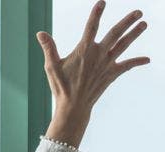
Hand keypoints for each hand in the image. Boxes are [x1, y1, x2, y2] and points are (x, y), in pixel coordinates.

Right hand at [38, 1, 150, 146]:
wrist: (73, 106)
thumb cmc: (61, 86)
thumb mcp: (51, 66)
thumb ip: (49, 47)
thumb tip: (40, 33)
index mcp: (84, 51)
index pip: (91, 27)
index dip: (96, 14)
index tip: (102, 3)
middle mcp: (98, 55)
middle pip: (116, 34)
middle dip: (127, 22)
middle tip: (139, 12)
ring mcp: (107, 64)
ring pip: (124, 45)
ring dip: (134, 34)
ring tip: (144, 24)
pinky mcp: (111, 74)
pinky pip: (127, 66)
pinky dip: (137, 61)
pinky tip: (147, 59)